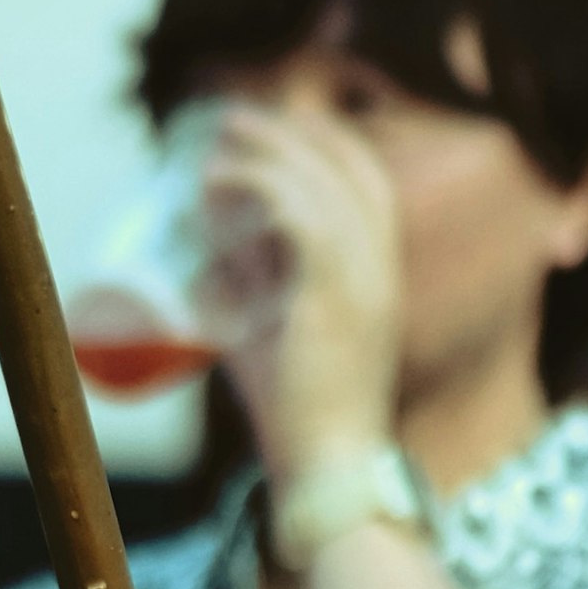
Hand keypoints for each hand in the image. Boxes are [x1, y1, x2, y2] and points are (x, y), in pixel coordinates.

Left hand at [202, 103, 405, 496]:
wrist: (327, 469)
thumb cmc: (297, 413)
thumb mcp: (273, 331)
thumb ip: (251, 286)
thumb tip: (206, 249)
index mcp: (380, 273)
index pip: (367, 181)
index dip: (324, 142)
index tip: (272, 128)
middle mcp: (381, 266)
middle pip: (348, 164)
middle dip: (292, 130)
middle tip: (233, 119)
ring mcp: (363, 278)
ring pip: (320, 180)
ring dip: (265, 149)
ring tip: (215, 139)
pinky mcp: (332, 294)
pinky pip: (295, 213)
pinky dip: (252, 187)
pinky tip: (212, 184)